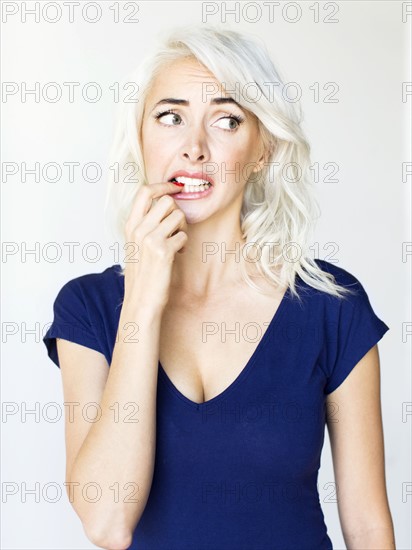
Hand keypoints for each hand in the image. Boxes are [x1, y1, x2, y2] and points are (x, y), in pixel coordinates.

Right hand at [123, 182, 187, 309]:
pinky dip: (184, 245)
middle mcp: (138, 230)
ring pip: (178, 216)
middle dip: (178, 213)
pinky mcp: (163, 252)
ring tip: (176, 244)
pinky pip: (184, 236)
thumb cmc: (142, 275)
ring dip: (183, 229)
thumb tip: (164, 205)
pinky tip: (177, 255)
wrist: (141, 302)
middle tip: (177, 229)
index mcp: (130, 226)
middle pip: (167, 201)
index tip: (175, 187)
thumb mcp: (136, 246)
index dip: (163, 185)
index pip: (144, 191)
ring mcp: (150, 240)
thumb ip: (145, 225)